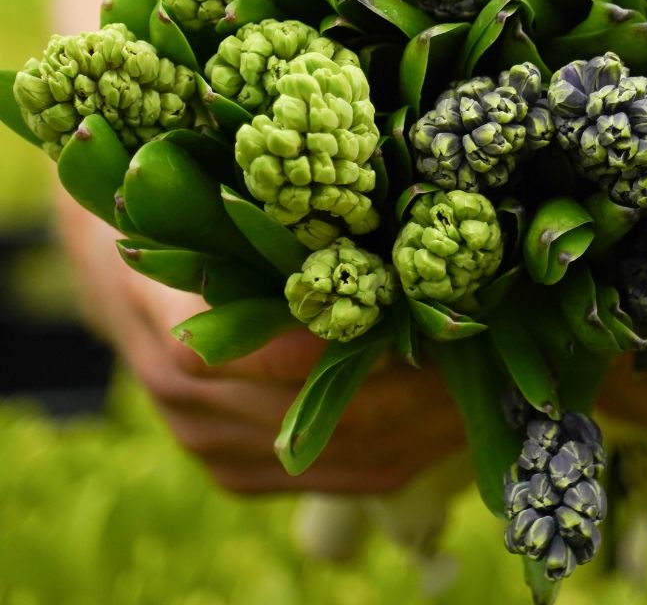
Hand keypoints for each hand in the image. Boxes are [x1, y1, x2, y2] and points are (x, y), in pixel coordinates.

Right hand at [61, 206, 463, 493]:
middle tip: (487, 356)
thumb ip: (274, 229)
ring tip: (488, 388)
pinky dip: (401, 454)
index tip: (435, 323)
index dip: (368, 349)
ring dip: (423, 431)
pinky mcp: (237, 471)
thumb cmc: (184, 211)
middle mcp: (192, 407)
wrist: (124, 264)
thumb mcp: (216, 202)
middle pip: (328, 422)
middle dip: (420, 394)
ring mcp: (213, 446)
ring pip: (344, 460)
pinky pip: (334, 480)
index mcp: (181, 335)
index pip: (292, 363)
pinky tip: (450, 420)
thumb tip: (373, 230)